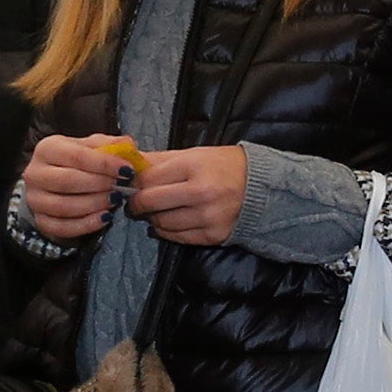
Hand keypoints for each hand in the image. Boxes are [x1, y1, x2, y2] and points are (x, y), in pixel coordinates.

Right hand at [19, 133, 135, 243]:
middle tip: (121, 187)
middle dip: (99, 185)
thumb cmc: (76, 163)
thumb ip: (108, 145)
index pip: (77, 155)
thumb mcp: (90, 148)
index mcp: (47, 148)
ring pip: (64, 206)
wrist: (54, 184)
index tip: (127, 170)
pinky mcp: (40, 221)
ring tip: (115, 200)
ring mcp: (35, 199)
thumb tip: (127, 144)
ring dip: (95, 205)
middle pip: (68, 181)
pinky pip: (63, 227)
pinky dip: (87, 224)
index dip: (104, 163)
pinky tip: (105, 218)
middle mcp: (35, 173)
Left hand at [124, 143, 248, 247]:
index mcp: (194, 166)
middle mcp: (201, 192)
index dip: (135, 182)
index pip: (148, 178)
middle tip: (135, 202)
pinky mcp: (213, 235)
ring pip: (161, 222)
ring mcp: (208, 216)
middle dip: (137, 203)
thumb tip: (130, 164)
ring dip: (152, 218)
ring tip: (155, 211)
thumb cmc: (223, 166)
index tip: (131, 184)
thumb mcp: (193, 154)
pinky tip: (169, 221)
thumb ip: (160, 160)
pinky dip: (167, 230)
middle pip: (150, 202)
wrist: (260, 187)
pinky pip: (177, 237)